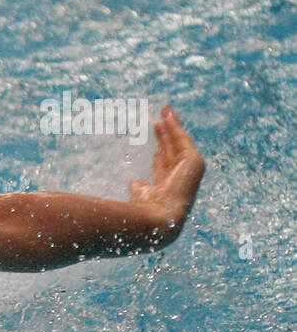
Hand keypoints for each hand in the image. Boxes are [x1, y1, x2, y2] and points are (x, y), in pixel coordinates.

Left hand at [128, 106, 204, 233]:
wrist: (157, 220)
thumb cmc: (143, 214)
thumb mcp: (138, 198)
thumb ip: (139, 189)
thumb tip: (135, 181)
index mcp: (165, 190)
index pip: (163, 166)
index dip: (159, 152)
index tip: (154, 140)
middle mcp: (179, 180)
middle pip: (172, 151)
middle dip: (167, 135)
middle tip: (159, 120)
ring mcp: (189, 171)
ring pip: (178, 144)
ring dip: (172, 127)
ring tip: (165, 111)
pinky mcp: (194, 162)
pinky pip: (182, 140)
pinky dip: (175, 127)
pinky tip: (167, 116)